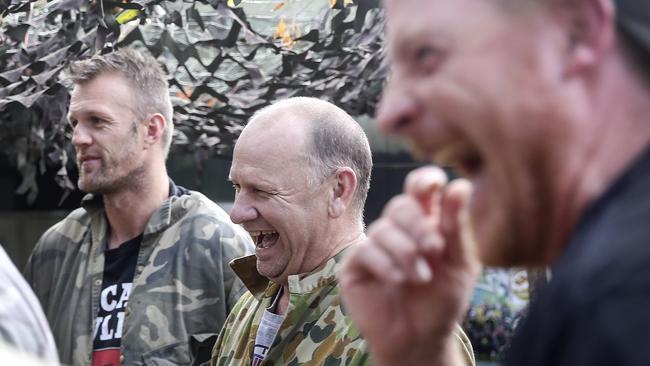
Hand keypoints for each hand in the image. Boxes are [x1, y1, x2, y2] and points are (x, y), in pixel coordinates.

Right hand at [339, 166, 480, 364]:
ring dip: (405, 252)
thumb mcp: (460, 264)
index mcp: (426, 222)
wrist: (420, 339)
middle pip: (401, 205)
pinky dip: (386, 264)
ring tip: (420, 277)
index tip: (433, 186)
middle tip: (435, 249)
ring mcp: (374, 246)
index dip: (424, 180)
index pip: (420, 189)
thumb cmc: (442, 301)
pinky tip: (399, 280)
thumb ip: (457, 227)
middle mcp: (398, 230)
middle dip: (418, 225)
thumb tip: (460, 186)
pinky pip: (365, 250)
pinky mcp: (355, 265)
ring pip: (383, 228)